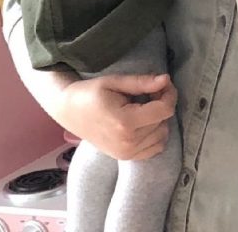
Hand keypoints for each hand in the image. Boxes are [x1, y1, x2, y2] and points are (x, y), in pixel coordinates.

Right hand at [56, 74, 176, 159]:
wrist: (68, 111)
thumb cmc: (89, 93)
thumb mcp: (114, 82)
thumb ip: (141, 83)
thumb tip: (166, 80)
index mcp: (125, 123)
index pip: (164, 110)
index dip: (169, 94)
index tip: (164, 83)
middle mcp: (128, 142)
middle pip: (164, 122)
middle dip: (162, 104)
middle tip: (150, 92)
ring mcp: (127, 153)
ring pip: (162, 136)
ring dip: (159, 120)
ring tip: (144, 107)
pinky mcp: (125, 157)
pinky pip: (155, 148)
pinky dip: (155, 135)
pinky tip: (143, 122)